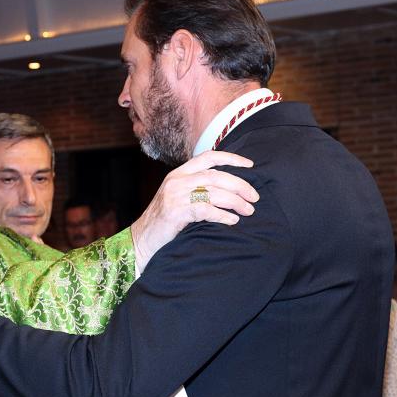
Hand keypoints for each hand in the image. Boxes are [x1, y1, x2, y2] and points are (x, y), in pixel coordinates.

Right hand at [131, 150, 258, 269]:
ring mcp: (175, 195)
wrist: (142, 238)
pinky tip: (232, 220)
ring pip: (213, 192)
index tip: (250, 165)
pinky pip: (206, 209)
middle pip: (216, 176)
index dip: (231, 158)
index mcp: (179, 173)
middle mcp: (177, 180)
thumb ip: (196, 188)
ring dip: (235, 201)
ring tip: (248, 211)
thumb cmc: (165, 221)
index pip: (208, 157)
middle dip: (239, 185)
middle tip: (254, 197)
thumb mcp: (178, 197)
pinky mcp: (175, 211)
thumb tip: (229, 188)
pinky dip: (223, 215)